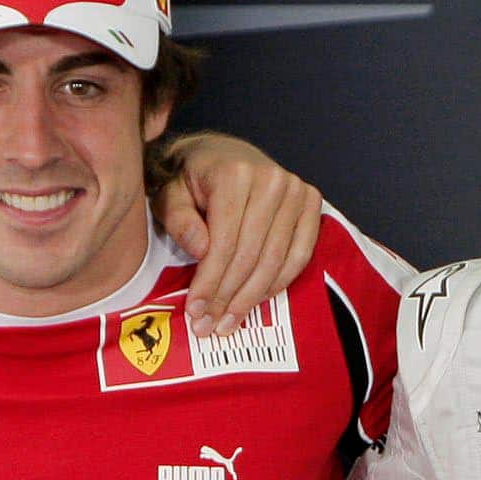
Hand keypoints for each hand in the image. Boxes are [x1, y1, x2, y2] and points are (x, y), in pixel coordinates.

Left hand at [153, 133, 322, 336]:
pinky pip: (300, 255)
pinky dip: (278, 283)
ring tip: (228, 322)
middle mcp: (272, 179)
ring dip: (252, 298)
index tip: (194, 311)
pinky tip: (256, 301)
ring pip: (276, 260)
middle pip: (252, 255)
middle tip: (209, 326)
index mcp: (234, 174)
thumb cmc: (189, 179)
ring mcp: (296, 190)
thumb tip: (202, 251)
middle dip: (228, 297)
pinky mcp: (311, 202)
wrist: (220, 153)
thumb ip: (178, 220)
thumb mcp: (169, 194)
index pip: (225, 242)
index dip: (210, 282)